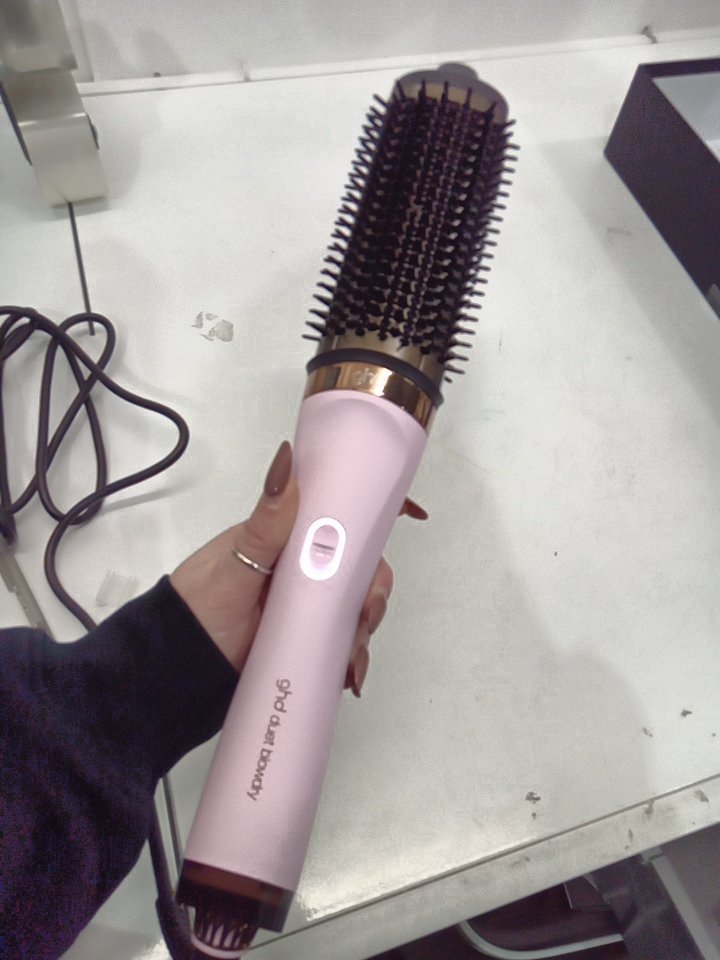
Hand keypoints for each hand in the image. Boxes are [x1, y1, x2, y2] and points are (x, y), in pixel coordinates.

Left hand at [170, 442, 425, 692]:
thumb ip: (267, 519)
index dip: (380, 511)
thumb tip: (287, 457)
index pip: (342, 513)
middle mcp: (306, 566)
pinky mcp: (307, 640)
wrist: (177, 666)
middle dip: (375, 590)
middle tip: (365, 616)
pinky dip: (353, 659)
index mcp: (291, 536)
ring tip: (351, 657)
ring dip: (365, 630)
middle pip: (362, 567)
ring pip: (357, 608)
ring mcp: (308, 605)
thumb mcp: (237, 559)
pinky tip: (349, 675)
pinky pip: (343, 644)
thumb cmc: (203, 603)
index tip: (414, 515)